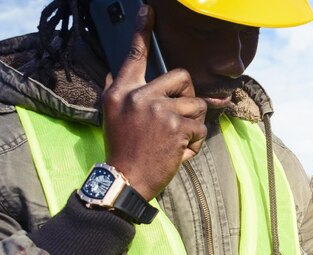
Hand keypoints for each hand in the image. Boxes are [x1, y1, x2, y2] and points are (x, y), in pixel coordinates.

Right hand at [102, 5, 206, 200]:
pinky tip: (178, 152)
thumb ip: (117, 90)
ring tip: (176, 139)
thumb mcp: (112, 116)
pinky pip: (200, 127)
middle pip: (182, 76)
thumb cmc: (122, 148)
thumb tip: (116, 69)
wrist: (126, 180)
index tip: (149, 9)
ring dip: (193, 123)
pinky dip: (195, 142)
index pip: (134, 57)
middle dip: (187, 96)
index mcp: (122, 92)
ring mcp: (159, 111)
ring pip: (197, 103)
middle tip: (178, 115)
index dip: (142, 31)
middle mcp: (139, 97)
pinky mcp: (176, 127)